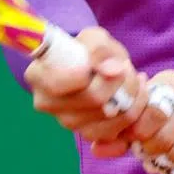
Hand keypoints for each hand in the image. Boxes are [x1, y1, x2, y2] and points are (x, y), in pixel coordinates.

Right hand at [24, 27, 149, 144]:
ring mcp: (68, 123)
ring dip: (132, 94)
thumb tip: (111, 70)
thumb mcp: (93, 38)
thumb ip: (99, 49)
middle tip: (127, 66)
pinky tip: (135, 95)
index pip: (58, 82)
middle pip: (94, 98)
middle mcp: (48, 104)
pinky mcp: (89, 135)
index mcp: (38, 75)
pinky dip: (135, 110)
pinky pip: (121, 129)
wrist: (97, 68)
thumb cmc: (89, 50)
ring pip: (111, 115)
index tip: (102, 63)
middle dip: (121, 79)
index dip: (83, 73)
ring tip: (132, 77)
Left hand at [95, 71, 173, 173]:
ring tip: (157, 161)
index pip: (151, 111)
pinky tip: (173, 166)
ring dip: (163, 163)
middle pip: (164, 137)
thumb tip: (97, 149)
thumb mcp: (153, 104)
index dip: (137, 132)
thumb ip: (124, 127)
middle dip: (148, 151)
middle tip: (144, 154)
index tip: (132, 139)